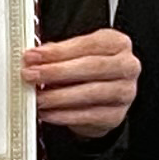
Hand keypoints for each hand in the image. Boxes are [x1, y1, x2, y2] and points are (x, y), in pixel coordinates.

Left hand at [24, 29, 139, 137]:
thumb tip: (34, 58)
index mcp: (117, 43)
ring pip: (91, 93)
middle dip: (57, 72)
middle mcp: (127, 66)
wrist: (103, 98)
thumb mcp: (76, 54)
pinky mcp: (115, 115)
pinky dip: (64, 115)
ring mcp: (125, 92)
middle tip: (31, 75)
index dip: (58, 51)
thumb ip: (58, 53)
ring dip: (59, 96)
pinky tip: (48, 112)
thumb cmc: (88, 71)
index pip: (88, 44)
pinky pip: (89, 116)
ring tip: (38, 97)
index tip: (34, 56)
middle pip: (91, 67)